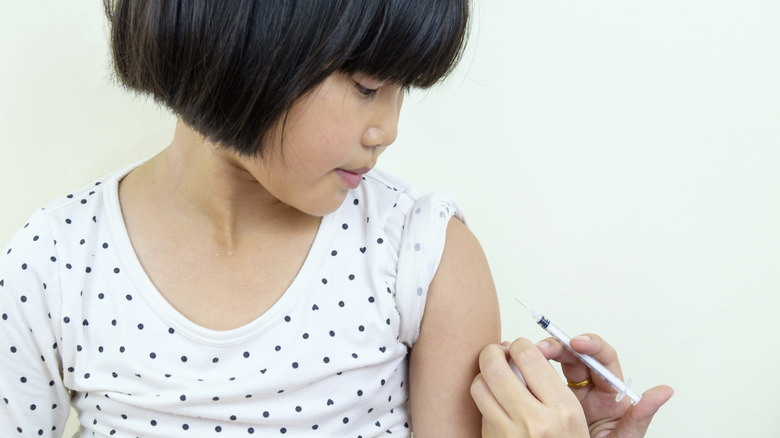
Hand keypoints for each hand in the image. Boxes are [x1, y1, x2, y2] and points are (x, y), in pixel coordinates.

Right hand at [470, 337, 672, 437]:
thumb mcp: (623, 437)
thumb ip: (640, 415)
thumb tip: (665, 391)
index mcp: (610, 392)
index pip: (603, 359)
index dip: (590, 346)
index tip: (577, 343)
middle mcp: (589, 387)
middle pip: (575, 354)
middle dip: (559, 346)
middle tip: (542, 348)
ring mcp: (567, 391)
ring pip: (554, 361)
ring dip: (540, 354)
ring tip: (524, 355)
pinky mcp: (547, 396)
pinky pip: (537, 376)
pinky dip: (526, 367)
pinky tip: (515, 365)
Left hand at [470, 338, 588, 436]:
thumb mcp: (575, 417)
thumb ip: (550, 384)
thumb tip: (519, 351)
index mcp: (562, 409)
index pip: (528, 354)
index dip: (520, 345)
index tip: (520, 348)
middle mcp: (534, 420)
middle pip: (494, 365)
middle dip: (493, 352)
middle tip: (499, 353)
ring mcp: (509, 434)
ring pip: (478, 385)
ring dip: (484, 376)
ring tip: (494, 377)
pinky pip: (479, 410)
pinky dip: (484, 399)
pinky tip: (495, 400)